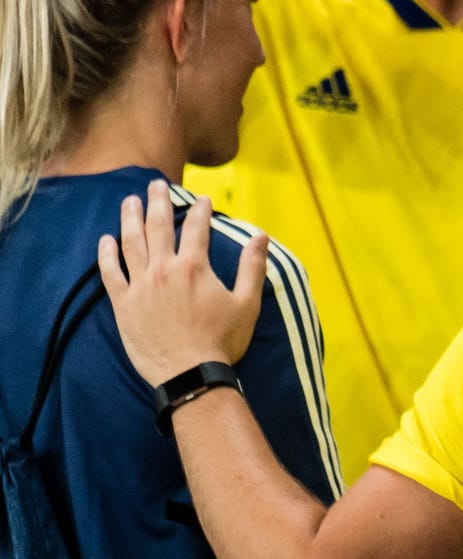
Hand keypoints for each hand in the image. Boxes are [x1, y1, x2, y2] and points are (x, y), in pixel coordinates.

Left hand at [96, 179, 265, 385]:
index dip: (200, 210)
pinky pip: (110, 273)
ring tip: (129, 201)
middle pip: (158, 226)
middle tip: (156, 184)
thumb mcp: (247, 303)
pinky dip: (106, 254)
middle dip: (158, 202)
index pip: (196, 228)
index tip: (202, 199)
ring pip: (131, 243)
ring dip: (130, 218)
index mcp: (194, 267)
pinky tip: (105, 240)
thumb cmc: (222, 340)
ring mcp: (140, 286)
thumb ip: (253, 266)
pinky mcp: (123, 304)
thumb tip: (262, 236)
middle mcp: (164, 269)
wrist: (189, 374)